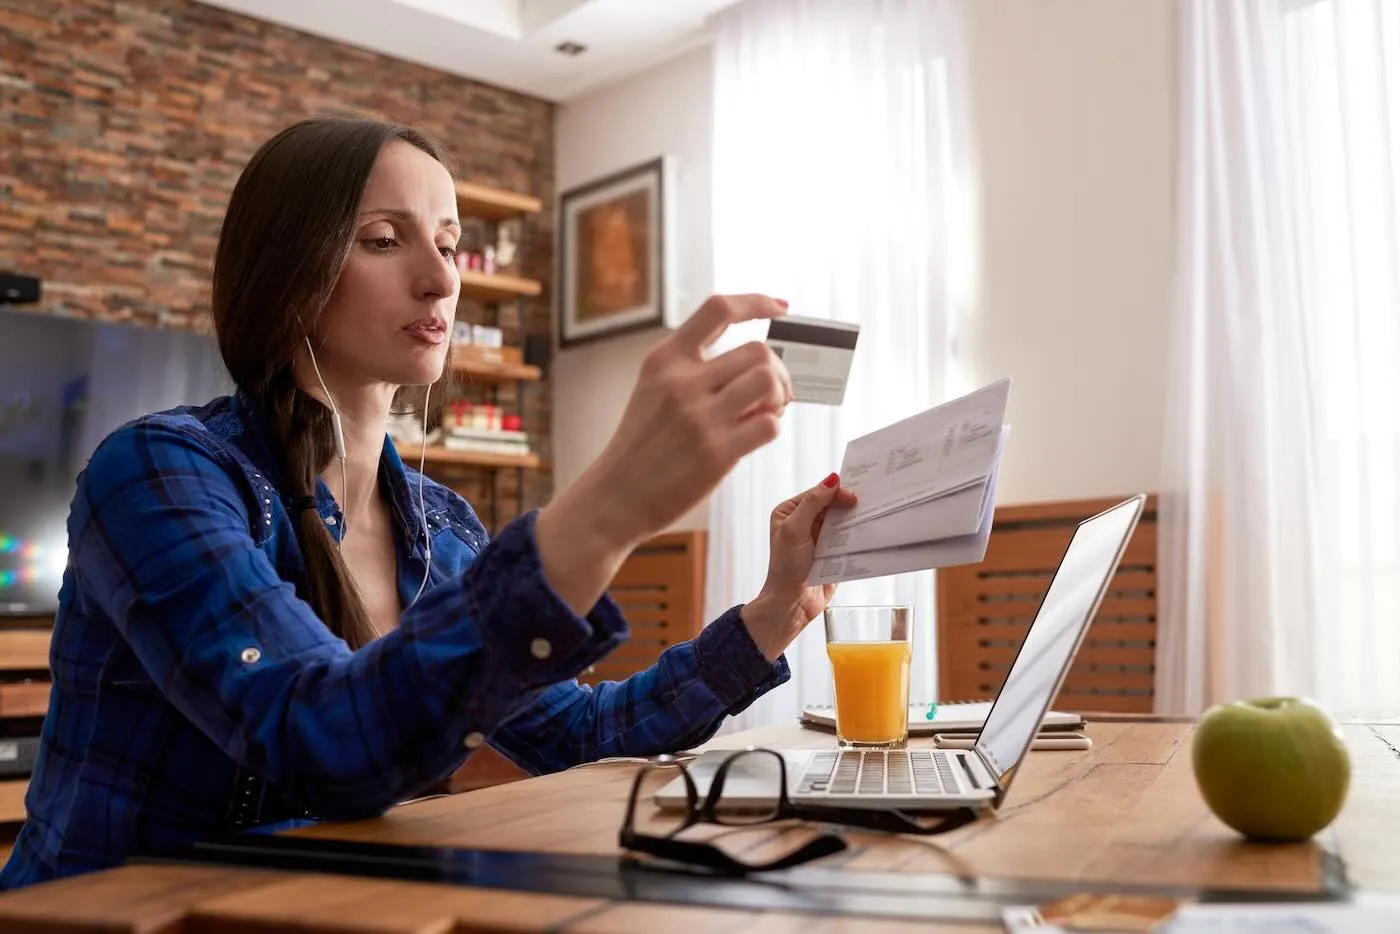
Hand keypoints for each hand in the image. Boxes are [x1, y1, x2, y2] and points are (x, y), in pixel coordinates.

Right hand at [533, 294, 791, 614]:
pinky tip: (754, 436)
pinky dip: (771, 427)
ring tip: (766, 413)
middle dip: (778, 371)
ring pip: (768, 382)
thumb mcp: (653, 392)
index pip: (718, 309)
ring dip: (779, 397)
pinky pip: (769, 425)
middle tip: (773, 394)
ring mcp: (698, 417)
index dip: (757, 302)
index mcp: (665, 359)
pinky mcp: (715, 453)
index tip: (781, 308)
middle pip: (758, 351)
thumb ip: (693, 372)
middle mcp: (681, 382)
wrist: (613, 497)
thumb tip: (759, 364)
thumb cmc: (640, 447)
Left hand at [740, 473, 858, 659]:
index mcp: (790, 512)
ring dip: (854, 519)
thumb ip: (812, 504)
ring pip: (841, 521)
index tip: (854, 498)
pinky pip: (847, 538)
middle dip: (847, 504)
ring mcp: (818, 537)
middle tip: (867, 503)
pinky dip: (856, 535)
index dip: (836, 492)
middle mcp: (804, 522)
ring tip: (871, 515)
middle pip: (831, 505)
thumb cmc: (786, 567)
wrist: (792, 603)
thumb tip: (831, 480)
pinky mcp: (831, 552)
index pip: (818, 494)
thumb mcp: (795, 530)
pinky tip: (868, 532)